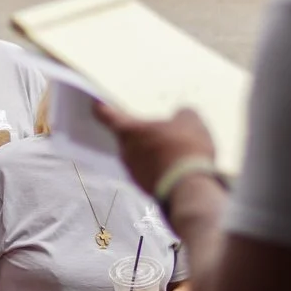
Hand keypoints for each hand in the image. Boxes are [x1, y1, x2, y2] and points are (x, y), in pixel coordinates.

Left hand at [95, 103, 215, 196]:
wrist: (191, 189)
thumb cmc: (184, 149)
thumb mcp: (190, 122)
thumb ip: (181, 114)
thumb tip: (182, 115)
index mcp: (128, 131)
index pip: (105, 114)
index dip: (102, 106)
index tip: (99, 101)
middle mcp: (125, 153)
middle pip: (125, 136)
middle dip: (138, 130)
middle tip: (154, 122)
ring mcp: (134, 173)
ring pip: (138, 155)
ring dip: (150, 149)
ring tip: (173, 144)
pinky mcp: (146, 188)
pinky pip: (149, 170)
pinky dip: (159, 166)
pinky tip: (178, 163)